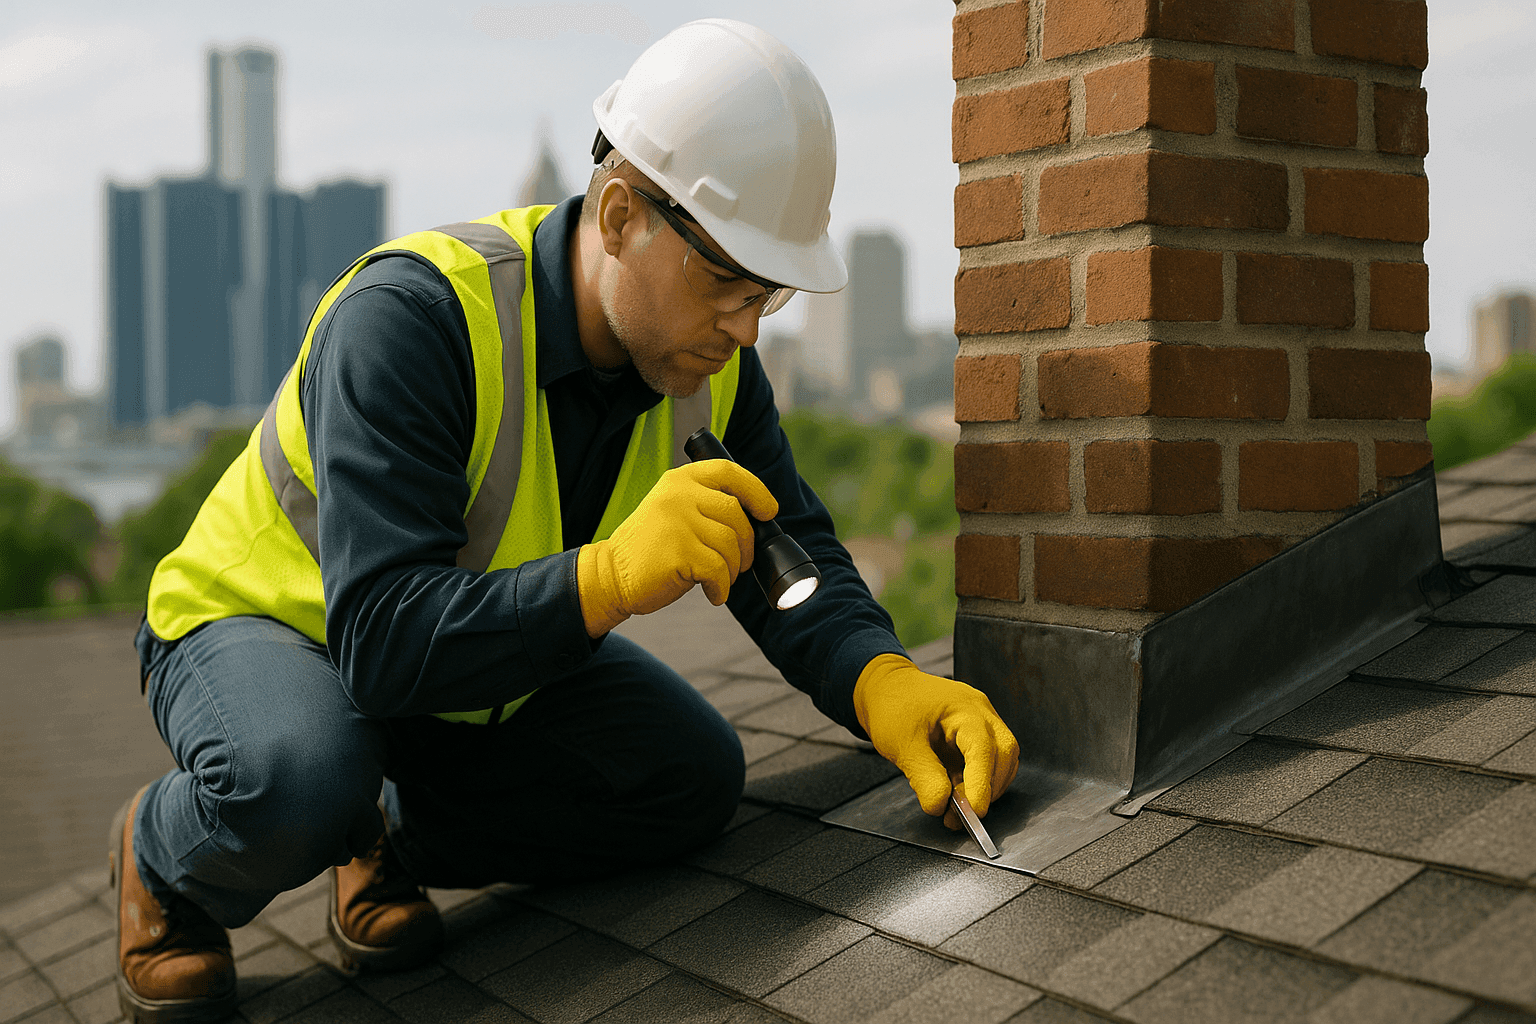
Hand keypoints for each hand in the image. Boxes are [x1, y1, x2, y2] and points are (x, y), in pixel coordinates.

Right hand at [577, 459, 778, 635]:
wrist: (609, 575)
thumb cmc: (651, 548)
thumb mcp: (673, 511)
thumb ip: (706, 504)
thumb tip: (756, 518)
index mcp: (679, 480)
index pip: (728, 472)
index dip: (756, 490)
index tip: (768, 510)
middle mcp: (678, 495)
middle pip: (737, 514)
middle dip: (746, 544)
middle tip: (739, 563)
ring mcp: (677, 522)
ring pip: (731, 544)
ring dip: (733, 569)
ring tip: (719, 579)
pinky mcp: (678, 552)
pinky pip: (719, 571)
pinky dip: (721, 588)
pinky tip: (712, 593)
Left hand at [853, 653, 1019, 828]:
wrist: (885, 689)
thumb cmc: (893, 707)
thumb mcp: (902, 745)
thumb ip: (924, 777)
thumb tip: (942, 806)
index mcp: (964, 707)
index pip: (984, 748)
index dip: (982, 782)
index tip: (975, 810)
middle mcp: (980, 712)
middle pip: (1004, 753)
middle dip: (988, 788)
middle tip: (962, 815)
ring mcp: (981, 722)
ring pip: (1002, 760)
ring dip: (986, 788)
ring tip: (957, 809)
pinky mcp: (975, 735)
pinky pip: (988, 761)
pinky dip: (978, 782)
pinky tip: (958, 795)